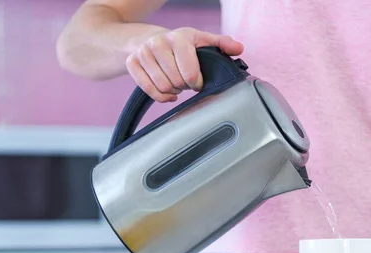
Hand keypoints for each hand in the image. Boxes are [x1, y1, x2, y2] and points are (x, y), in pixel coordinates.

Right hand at [125, 27, 243, 102]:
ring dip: (172, 91)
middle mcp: (159, 42)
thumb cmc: (183, 45)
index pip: (189, 73)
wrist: (152, 39)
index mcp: (180, 37)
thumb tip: (239, 48)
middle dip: (183, 86)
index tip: (197, 81)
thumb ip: (222, 44)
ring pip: (162, 87)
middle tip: (185, 82)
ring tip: (176, 84)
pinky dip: (160, 96)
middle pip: (175, 81)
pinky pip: (147, 89)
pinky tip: (167, 93)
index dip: (196, 82)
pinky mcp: (132, 62)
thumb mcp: (203, 41)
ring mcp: (143, 52)